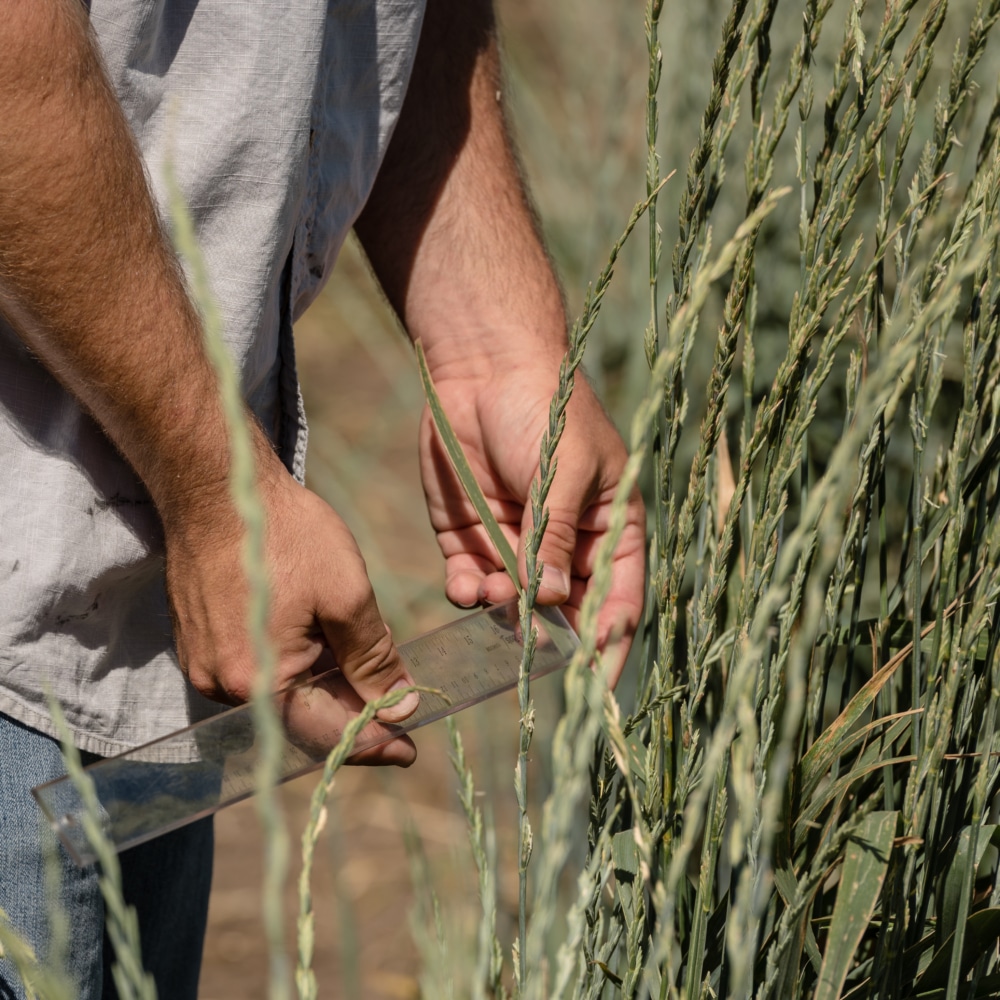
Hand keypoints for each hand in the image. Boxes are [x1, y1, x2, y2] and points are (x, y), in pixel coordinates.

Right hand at [162, 450, 418, 765]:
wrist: (220, 486)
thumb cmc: (286, 534)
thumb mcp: (347, 596)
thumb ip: (374, 658)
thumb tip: (400, 705)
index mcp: (261, 681)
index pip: (327, 733)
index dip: (374, 742)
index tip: (410, 749)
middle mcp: (224, 686)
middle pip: (303, 718)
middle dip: (353, 711)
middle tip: (398, 704)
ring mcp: (206, 666)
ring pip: (282, 694)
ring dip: (326, 686)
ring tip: (368, 667)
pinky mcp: (201, 642)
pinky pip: (259, 672)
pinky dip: (298, 667)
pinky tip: (327, 644)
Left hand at [419, 356, 645, 685]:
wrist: (483, 366)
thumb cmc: (546, 409)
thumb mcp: (563, 471)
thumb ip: (555, 537)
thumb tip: (552, 602)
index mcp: (608, 529)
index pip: (617, 599)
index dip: (609, 641)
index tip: (595, 681)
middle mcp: (563, 545)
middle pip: (563, 612)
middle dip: (547, 633)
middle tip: (529, 640)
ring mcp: (516, 543)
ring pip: (514, 603)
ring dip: (504, 610)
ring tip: (493, 590)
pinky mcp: (471, 536)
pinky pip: (472, 582)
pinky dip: (468, 592)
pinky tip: (465, 585)